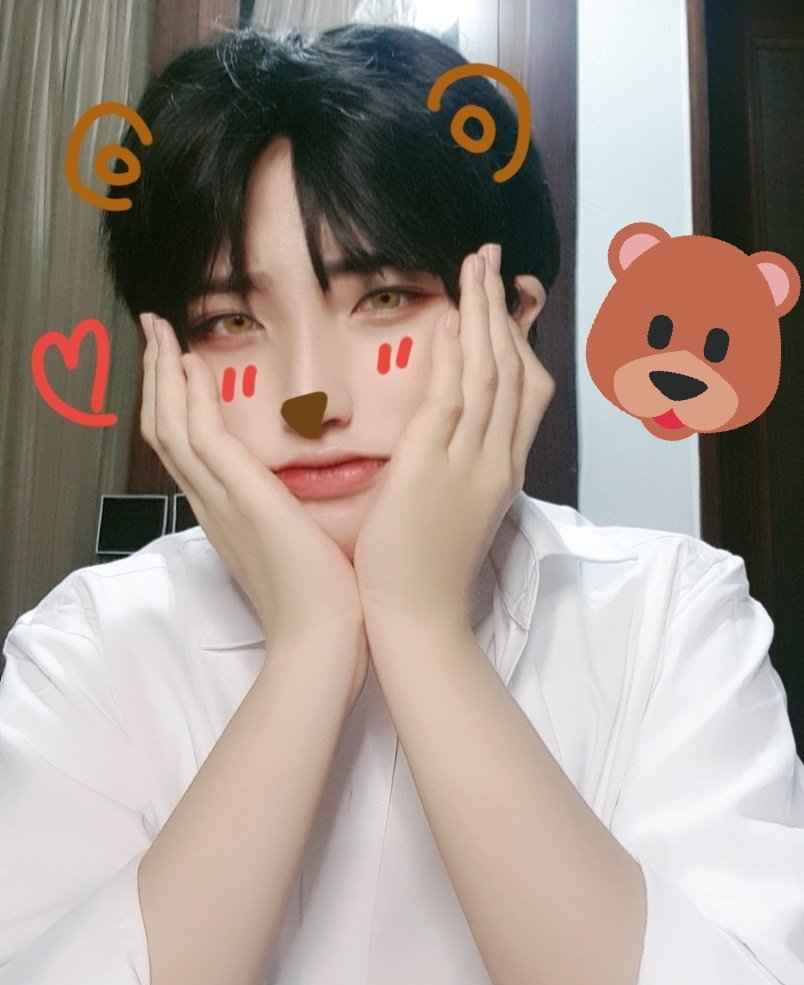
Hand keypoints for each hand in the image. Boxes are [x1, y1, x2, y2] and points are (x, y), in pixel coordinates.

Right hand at [139, 313, 367, 702]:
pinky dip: (191, 396)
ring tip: (158, 333)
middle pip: (165, 430)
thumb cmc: (323, 601)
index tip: (180, 365)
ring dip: (161, 375)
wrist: (322, 642)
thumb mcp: (299, 546)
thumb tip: (307, 493)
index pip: (187, 448)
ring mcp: (220, 501)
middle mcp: (211, 504)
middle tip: (153, 335)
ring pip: (172, 426)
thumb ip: (291, 514)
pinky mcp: (242, 498)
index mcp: (225, 514)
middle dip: (157, 379)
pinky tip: (192, 364)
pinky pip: (203, 435)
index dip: (176, 403)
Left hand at [352, 243, 554, 633]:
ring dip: (484, 315)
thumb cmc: (428, 571)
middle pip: (515, 370)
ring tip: (474, 267)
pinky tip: (452, 318)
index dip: (517, 339)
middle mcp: (497, 460)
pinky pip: (451, 401)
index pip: (524, 391)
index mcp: (502, 469)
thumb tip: (448, 433)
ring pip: (490, 374)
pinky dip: (456, 355)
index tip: (504, 302)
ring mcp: (469, 464)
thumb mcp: (458, 511)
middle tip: (491, 261)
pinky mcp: (432, 470)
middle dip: (504, 310)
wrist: (420, 620)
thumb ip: (460, 467)